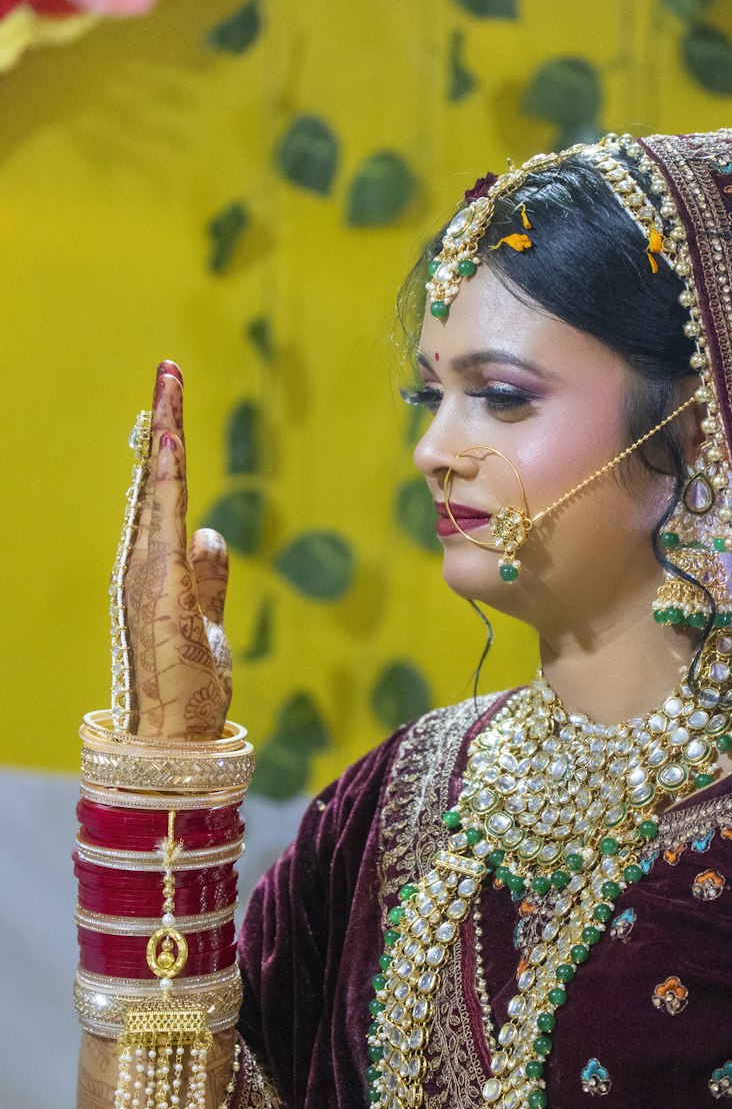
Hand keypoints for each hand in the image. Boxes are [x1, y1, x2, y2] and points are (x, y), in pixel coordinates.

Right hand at [123, 361, 232, 740]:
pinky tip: (169, 437)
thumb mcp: (210, 624)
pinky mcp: (159, 582)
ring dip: (163, 433)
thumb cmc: (190, 691)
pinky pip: (164, 516)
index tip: (171, 406)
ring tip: (168, 382)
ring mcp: (146, 571)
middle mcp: (142, 564)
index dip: (166, 452)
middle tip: (167, 370)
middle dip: (161, 423)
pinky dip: (165, 474)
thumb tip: (212, 534)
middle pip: (154, 481)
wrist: (176, 738)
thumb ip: (209, 580)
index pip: (163, 498)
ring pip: (157, 489)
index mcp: (154, 571)